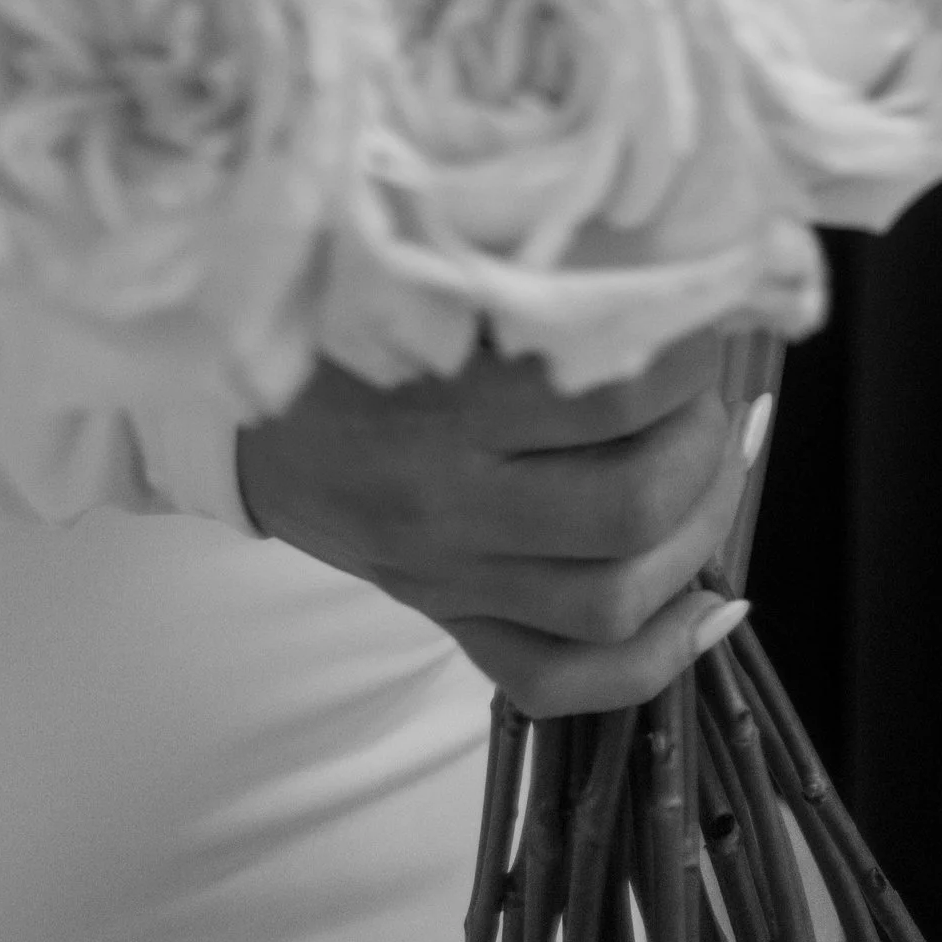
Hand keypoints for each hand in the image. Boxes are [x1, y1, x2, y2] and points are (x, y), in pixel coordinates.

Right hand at [234, 328, 760, 717]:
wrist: (231, 414)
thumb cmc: (337, 321)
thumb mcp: (424, 278)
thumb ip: (530, 276)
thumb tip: (664, 262)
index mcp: (446, 406)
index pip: (614, 394)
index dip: (687, 356)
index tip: (697, 317)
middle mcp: (450, 505)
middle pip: (632, 508)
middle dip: (705, 450)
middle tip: (709, 398)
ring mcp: (450, 579)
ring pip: (615, 600)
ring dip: (699, 538)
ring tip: (709, 474)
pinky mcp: (447, 622)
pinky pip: (559, 679)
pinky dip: (654, 659)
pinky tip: (710, 607)